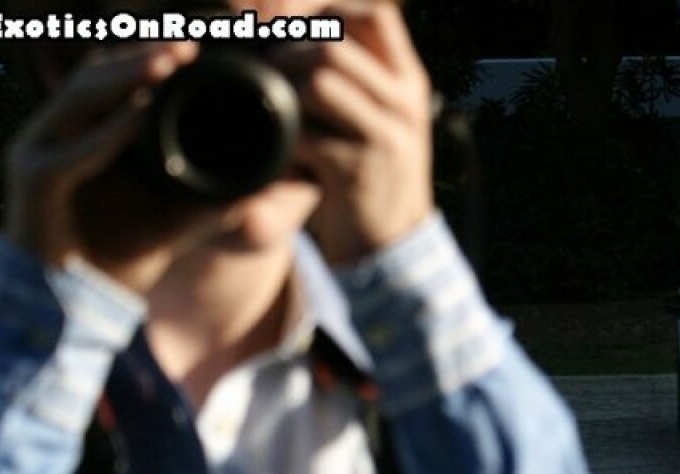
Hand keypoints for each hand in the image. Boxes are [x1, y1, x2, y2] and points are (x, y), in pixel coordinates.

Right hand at [5, 42, 237, 292]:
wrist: (78, 303)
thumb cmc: (122, 258)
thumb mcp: (181, 219)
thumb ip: (219, 199)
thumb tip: (273, 185)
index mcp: (93, 131)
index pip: (119, 77)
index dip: (153, 56)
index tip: (200, 47)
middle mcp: (61, 132)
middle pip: (99, 73)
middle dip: (143, 55)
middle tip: (188, 44)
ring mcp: (41, 151)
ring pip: (81, 96)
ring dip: (127, 76)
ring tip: (169, 61)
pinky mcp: (34, 183)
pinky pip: (72, 150)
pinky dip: (107, 131)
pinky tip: (140, 115)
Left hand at [279, 0, 435, 265]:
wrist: (393, 245)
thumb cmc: (375, 176)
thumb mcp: (384, 118)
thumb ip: (361, 76)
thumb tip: (302, 24)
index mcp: (410, 83)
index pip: (376, 16)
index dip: (328, 14)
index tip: (296, 36)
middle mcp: (404, 104)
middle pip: (333, 45)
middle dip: (288, 56)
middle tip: (269, 79)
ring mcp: (385, 138)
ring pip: (320, 82)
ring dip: (282, 93)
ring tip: (273, 114)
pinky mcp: (359, 172)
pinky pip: (305, 136)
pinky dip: (280, 142)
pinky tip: (278, 155)